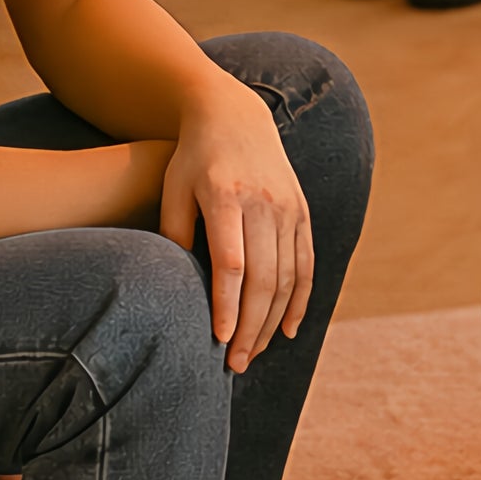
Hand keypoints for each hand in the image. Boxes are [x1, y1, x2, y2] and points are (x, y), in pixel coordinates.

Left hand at [156, 71, 313, 372]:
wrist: (235, 115)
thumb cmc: (192, 158)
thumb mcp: (173, 187)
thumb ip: (174, 233)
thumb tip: (176, 288)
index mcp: (227, 196)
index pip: (232, 263)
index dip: (227, 306)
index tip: (219, 341)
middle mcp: (264, 203)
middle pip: (264, 278)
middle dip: (251, 327)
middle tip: (236, 364)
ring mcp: (289, 207)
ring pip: (288, 277)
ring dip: (273, 322)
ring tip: (254, 353)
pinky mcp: (302, 212)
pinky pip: (307, 264)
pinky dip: (301, 301)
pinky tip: (289, 330)